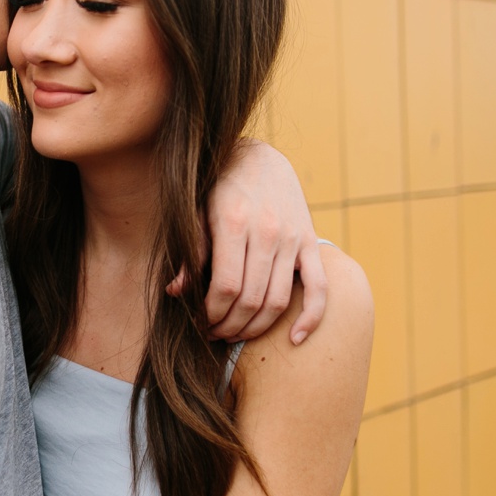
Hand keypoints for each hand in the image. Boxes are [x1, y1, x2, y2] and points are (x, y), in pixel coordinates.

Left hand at [189, 141, 327, 343]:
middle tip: (214, 334)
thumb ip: (192, 252)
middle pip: (251, 299)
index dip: (211, 313)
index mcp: (234, 224)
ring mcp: (293, 238)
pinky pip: (319, 287)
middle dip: (229, 325)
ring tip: (236, 334)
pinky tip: (295, 339)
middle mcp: (267, 232)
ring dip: (256, 328)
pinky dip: (311, 317)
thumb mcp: (196, 212)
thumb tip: (176, 293)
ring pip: (278, 300)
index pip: (225, 287)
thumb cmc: (219, 187)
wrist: (257, 156)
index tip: (201, 323)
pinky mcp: (310, 241)